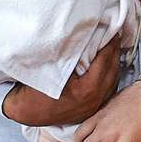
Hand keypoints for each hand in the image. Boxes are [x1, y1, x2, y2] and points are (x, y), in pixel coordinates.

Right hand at [2, 34, 120, 126]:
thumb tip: (89, 37)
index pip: (105, 62)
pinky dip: (109, 77)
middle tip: (115, 36)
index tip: (112, 31)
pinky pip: (106, 91)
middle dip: (114, 53)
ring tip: (113, 48)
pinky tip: (107, 67)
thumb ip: (74, 55)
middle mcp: (93, 101)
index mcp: (87, 90)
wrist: (25, 110)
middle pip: (112, 72)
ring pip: (111, 83)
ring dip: (113, 65)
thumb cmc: (35, 87)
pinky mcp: (89, 110)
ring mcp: (92, 108)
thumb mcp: (54, 69)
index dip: (109, 45)